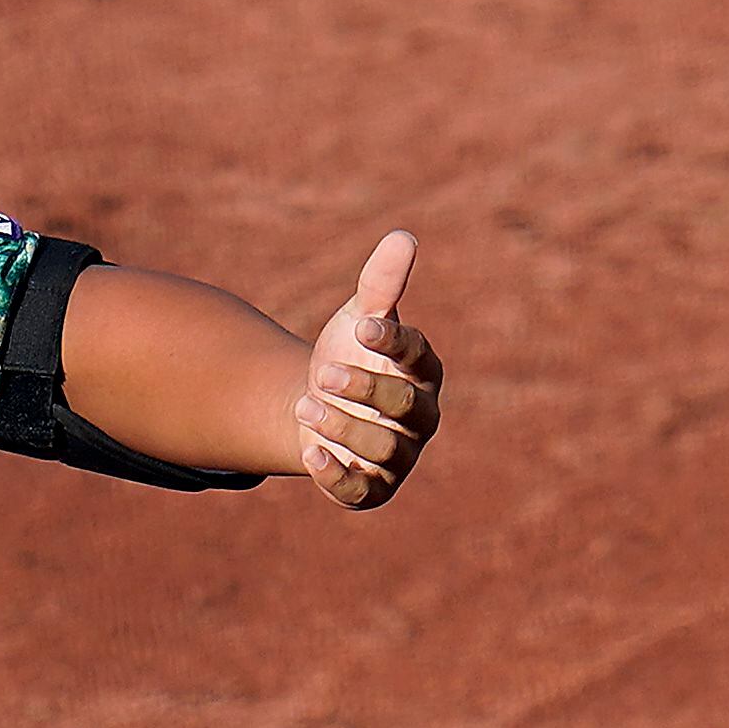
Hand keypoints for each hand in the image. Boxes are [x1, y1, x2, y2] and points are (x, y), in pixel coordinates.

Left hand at [297, 230, 439, 509]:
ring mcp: (399, 457)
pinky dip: (336, 476)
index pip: (419, 356)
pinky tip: (310, 456)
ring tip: (304, 405)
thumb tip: (404, 236)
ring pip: (382, 448)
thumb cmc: (348, 357)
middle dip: (364, 389)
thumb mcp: (359, 319)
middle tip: (322, 372)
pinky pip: (361, 491)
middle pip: (404, 406)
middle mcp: (420, 417)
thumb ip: (381, 285)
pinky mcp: (372, 490)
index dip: (394, 342)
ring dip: (342, 426)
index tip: (363, 326)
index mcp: (424, 372)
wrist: (313, 407)